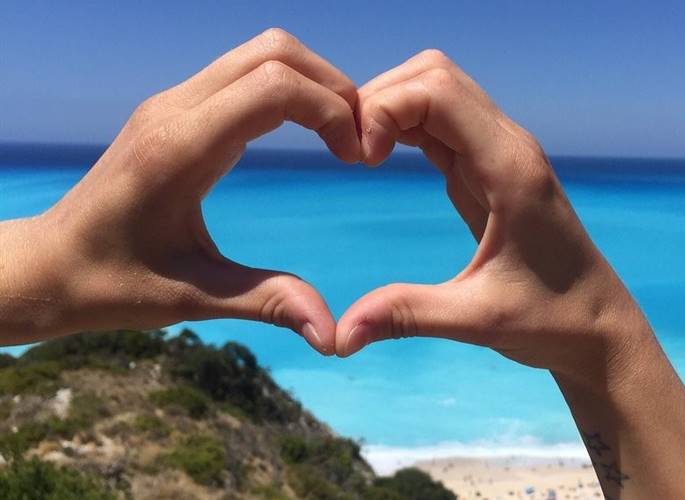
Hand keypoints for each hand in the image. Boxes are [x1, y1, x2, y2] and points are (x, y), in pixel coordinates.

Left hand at [0, 29, 358, 352]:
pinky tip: (302, 132)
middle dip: (331, 86)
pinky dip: (286, 88)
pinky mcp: (173, 109)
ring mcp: (171, 103)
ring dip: (310, 82)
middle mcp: (174, 111)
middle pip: (274, 52)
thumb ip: (269, 303)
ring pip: (260, 53)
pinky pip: (243, 72)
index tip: (355, 157)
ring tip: (338, 134)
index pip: (274, 87)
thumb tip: (334, 334)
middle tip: (357, 139)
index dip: (331, 111)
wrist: (50, 264)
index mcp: (181, 150)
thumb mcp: (194, 298)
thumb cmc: (111, 284)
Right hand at [335, 50, 648, 380]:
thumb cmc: (551, 321)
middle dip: (382, 98)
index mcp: (509, 168)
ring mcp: (500, 152)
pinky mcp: (490, 168)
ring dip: (392, 108)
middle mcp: (507, 146)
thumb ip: (407, 315)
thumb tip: (339, 334)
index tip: (361, 161)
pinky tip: (381, 158)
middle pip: (434, 75)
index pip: (437, 90)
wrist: (598, 326)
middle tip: (353, 153)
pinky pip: (442, 122)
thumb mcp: (478, 320)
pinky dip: (405, 125)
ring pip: (438, 90)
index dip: (385, 108)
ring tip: (361, 155)